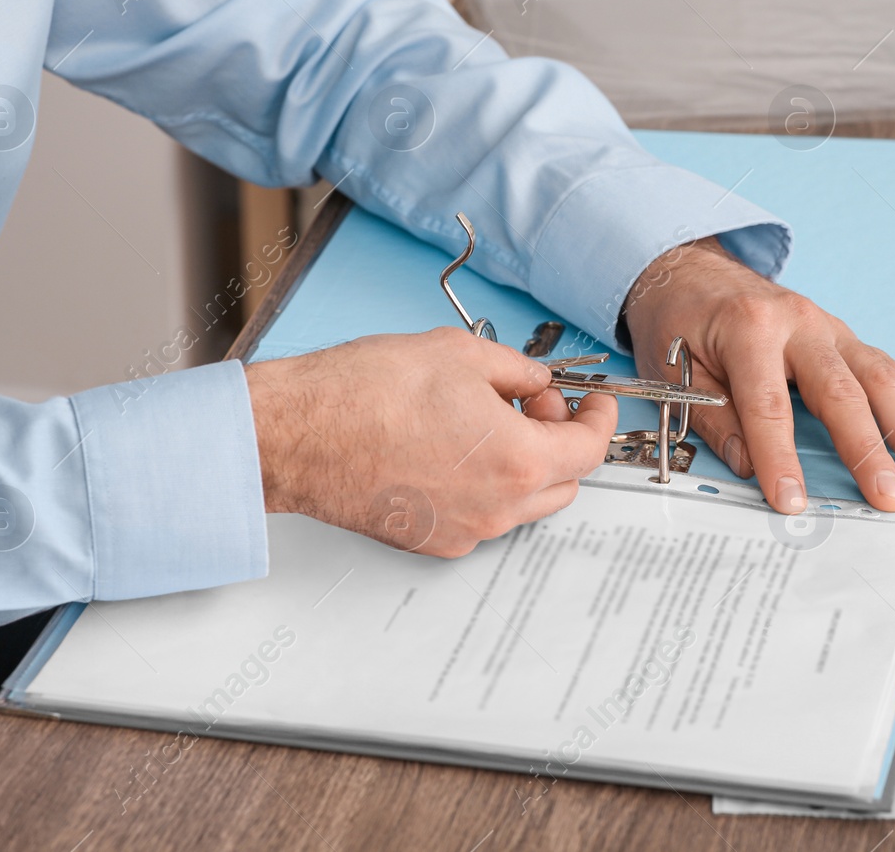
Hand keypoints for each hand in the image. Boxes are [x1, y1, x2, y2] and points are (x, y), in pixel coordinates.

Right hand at [245, 328, 617, 556]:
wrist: (296, 434)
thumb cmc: (363, 395)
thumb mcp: (460, 354)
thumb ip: (516, 369)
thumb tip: (535, 379)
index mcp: (517, 461)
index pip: (589, 449)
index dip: (598, 418)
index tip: (593, 401)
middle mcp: (497, 509)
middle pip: (563, 483)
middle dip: (560, 439)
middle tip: (533, 400)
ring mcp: (463, 532)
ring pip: (522, 503)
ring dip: (524, 464)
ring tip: (487, 418)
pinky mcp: (430, 541)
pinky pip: (481, 516)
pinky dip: (486, 485)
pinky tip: (455, 446)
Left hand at [622, 238, 894, 513]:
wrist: (692, 271)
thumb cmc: (679, 321)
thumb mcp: (674, 370)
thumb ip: (713, 419)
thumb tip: (749, 467)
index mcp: (748, 328)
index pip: (768, 405)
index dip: (781, 458)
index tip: (791, 501)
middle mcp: (797, 323)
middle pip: (841, 392)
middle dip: (869, 450)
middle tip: (889, 497)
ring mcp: (828, 327)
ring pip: (880, 377)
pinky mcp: (843, 337)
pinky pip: (887, 370)